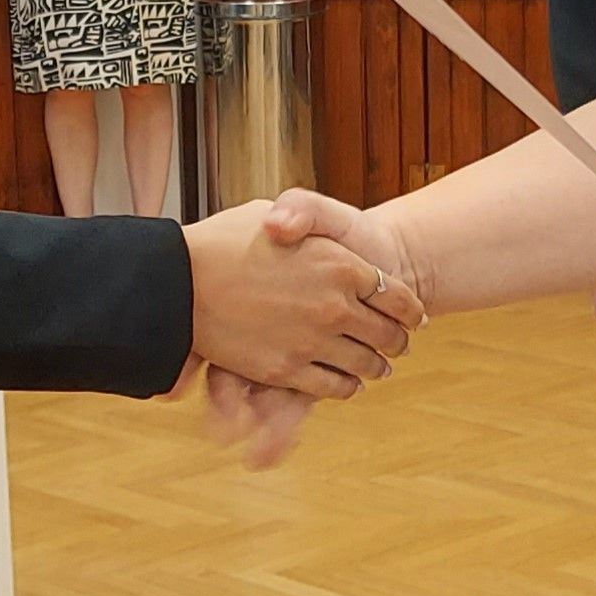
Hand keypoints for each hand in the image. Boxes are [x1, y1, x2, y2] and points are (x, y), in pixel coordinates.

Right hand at [201, 190, 427, 466]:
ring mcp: (312, 341)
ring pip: (366, 365)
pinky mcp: (287, 370)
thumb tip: (339, 247)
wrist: (181, 280)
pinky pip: (334, 386)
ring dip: (377, 368)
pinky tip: (347, 383)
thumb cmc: (227, 239)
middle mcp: (334, 305)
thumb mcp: (277, 209)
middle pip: (388, 335)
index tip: (413, 315)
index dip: (410, 308)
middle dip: (399, 341)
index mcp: (340, 263)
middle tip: (401, 344)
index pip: (397, 295)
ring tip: (379, 367)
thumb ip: (316, 222)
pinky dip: (347, 386)